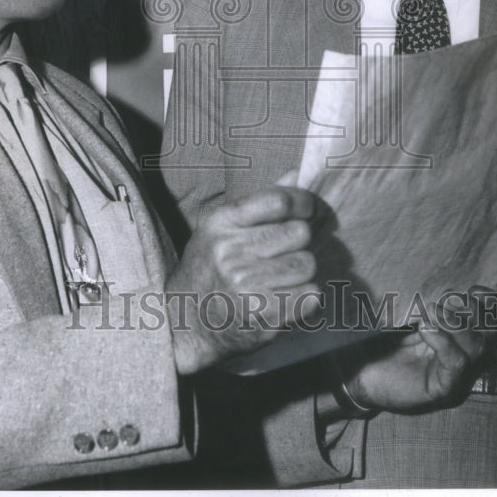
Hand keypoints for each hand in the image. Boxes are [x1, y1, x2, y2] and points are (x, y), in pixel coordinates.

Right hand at [166, 188, 319, 374]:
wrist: (186, 324)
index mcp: (222, 222)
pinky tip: (284, 300)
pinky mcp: (261, 313)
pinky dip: (305, 299)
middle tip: (282, 256)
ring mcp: (245, 283)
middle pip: (299, 233)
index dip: (303, 203)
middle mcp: (230, 250)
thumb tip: (297, 173)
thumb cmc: (210, 269)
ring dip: (301, 273)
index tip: (307, 211)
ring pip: (307, 264)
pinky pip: (310, 295)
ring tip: (280, 280)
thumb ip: (261, 202)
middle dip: (299, 243)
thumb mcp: (222, 228)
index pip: (278, 201)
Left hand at [343, 290, 496, 412]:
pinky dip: (444, 342)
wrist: (358, 373)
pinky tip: (425, 329)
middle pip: (488, 334)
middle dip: (473, 313)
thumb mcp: (406, 316)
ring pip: (475, 348)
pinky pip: (456, 365)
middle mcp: (462, 357)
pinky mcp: (442, 389)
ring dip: (454, 324)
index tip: (473, 290)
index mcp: (457, 339)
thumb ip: (427, 303)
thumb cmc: (381, 341)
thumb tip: (444, 284)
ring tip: (429, 313)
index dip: (488, 304)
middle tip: (443, 303)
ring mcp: (455, 376)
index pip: (489, 322)